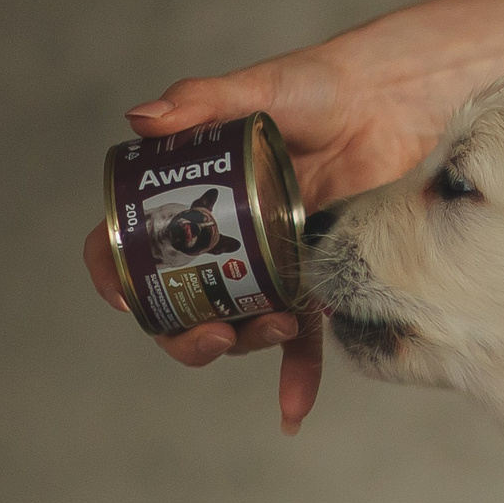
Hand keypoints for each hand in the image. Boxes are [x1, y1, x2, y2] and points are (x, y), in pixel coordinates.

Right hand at [81, 40, 453, 431]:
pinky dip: (297, 379)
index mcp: (189, 197)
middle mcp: (221, 238)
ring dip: (242, 343)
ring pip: (235, 325)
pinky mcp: (316, 280)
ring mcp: (267, 264)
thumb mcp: (258, 89)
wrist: (390, 105)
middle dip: (183, 333)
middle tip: (210, 334)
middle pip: (178, 304)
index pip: (128, 244)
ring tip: (276, 327)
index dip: (113, 274)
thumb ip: (203, 99)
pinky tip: (293, 414)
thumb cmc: (315, 88)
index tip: (120, 294)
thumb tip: (143, 119)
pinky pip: (304, 341)